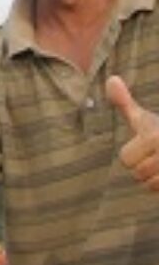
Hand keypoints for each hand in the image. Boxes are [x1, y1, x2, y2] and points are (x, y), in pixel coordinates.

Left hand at [106, 75, 158, 189]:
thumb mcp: (146, 118)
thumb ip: (125, 103)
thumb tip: (110, 79)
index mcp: (156, 137)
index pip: (125, 158)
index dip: (133, 153)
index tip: (148, 145)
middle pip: (137, 174)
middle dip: (145, 167)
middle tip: (158, 156)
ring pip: (149, 185)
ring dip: (156, 179)